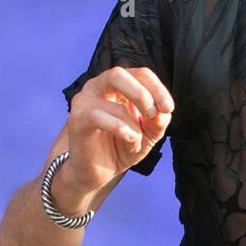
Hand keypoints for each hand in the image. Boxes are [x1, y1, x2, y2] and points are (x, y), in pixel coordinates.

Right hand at [64, 66, 173, 190]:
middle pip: (118, 73)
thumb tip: (163, 110)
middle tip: (152, 114)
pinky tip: (129, 142)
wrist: (98, 172)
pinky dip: (120, 130)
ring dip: (133, 126)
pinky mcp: (77, 120)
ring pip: (114, 105)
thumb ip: (159, 120)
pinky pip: (98, 117)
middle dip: (141, 94)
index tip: (168, 108)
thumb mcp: (150, 133)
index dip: (157, 88)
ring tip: (136, 141)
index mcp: (117, 85)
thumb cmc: (123, 146)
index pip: (140, 74)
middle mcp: (97, 87)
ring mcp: (84, 102)